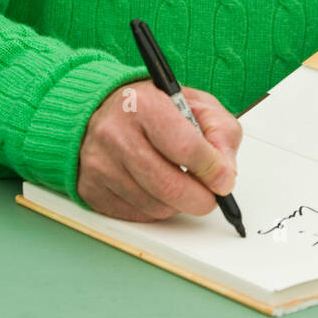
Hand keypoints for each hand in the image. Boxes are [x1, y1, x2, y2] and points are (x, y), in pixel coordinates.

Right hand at [77, 81, 242, 221]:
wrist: (102, 110)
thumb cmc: (151, 107)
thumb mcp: (194, 103)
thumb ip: (220, 132)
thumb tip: (225, 173)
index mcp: (144, 104)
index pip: (185, 147)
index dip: (212, 169)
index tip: (223, 180)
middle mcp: (116, 133)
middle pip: (169, 185)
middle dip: (200, 199)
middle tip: (210, 196)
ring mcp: (100, 163)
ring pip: (154, 206)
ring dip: (177, 204)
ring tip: (180, 184)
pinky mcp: (91, 188)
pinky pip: (135, 215)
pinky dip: (155, 209)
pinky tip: (156, 189)